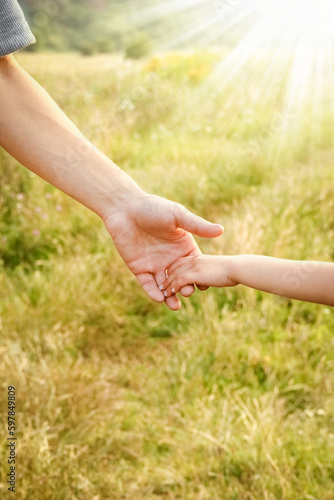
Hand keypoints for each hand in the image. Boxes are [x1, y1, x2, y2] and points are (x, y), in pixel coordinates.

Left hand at [103, 193, 223, 309]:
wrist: (125, 208)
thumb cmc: (153, 207)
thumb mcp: (177, 215)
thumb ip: (197, 225)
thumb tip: (221, 230)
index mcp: (183, 247)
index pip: (194, 266)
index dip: (200, 276)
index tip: (206, 285)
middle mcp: (170, 258)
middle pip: (181, 279)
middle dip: (185, 288)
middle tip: (188, 293)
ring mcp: (155, 264)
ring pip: (165, 286)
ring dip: (170, 296)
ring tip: (175, 306)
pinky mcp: (139, 268)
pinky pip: (147, 284)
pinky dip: (153, 292)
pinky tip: (159, 299)